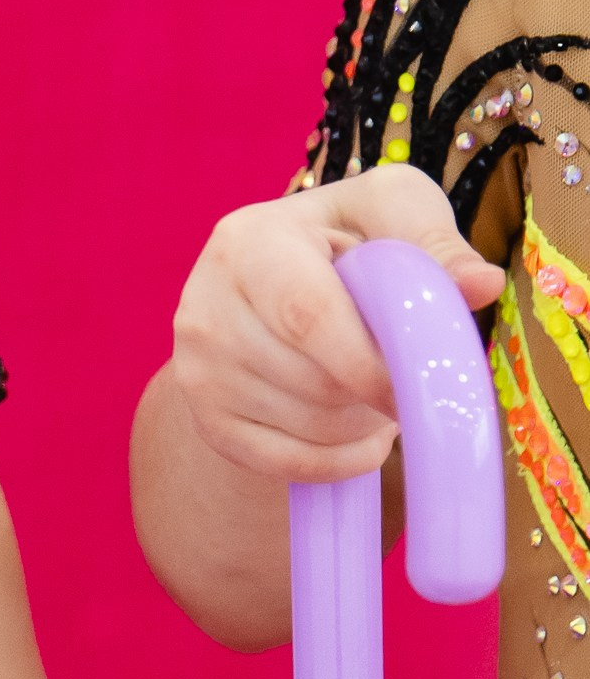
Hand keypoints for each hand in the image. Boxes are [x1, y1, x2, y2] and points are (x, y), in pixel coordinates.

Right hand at [167, 163, 501, 485]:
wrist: (269, 290)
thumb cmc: (344, 242)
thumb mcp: (390, 214)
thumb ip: (436, 244)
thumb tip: (481, 285)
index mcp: (248, 242)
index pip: (308, 317)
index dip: (372, 363)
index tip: (422, 385)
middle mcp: (205, 306)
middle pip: (311, 381)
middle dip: (374, 395)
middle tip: (404, 381)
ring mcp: (197, 369)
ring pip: (303, 426)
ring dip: (362, 426)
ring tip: (377, 395)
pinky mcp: (206, 419)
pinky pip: (282, 464)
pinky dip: (338, 462)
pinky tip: (362, 438)